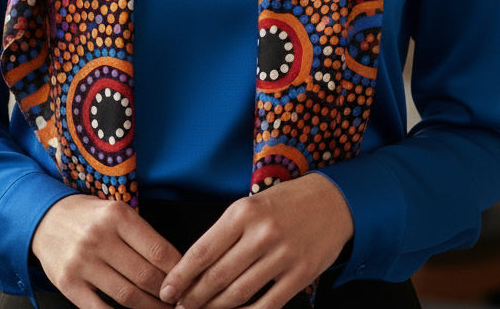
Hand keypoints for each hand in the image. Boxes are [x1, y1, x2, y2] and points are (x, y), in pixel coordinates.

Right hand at [31, 194, 182, 308]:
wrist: (45, 218)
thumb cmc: (88, 216)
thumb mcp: (116, 212)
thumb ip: (141, 235)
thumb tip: (173, 266)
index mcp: (117, 215)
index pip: (158, 250)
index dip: (177, 272)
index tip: (187, 282)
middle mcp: (100, 237)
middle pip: (145, 275)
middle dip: (166, 294)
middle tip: (179, 302)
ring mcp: (82, 262)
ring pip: (127, 296)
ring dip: (149, 308)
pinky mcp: (68, 283)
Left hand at [158, 173, 353, 308]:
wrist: (332, 201)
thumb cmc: (285, 202)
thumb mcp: (251, 205)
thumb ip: (226, 232)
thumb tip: (197, 266)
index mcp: (243, 212)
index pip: (202, 251)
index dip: (181, 276)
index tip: (167, 290)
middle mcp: (261, 234)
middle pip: (217, 277)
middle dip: (194, 298)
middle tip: (180, 307)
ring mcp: (282, 256)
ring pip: (239, 294)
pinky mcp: (300, 275)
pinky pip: (267, 305)